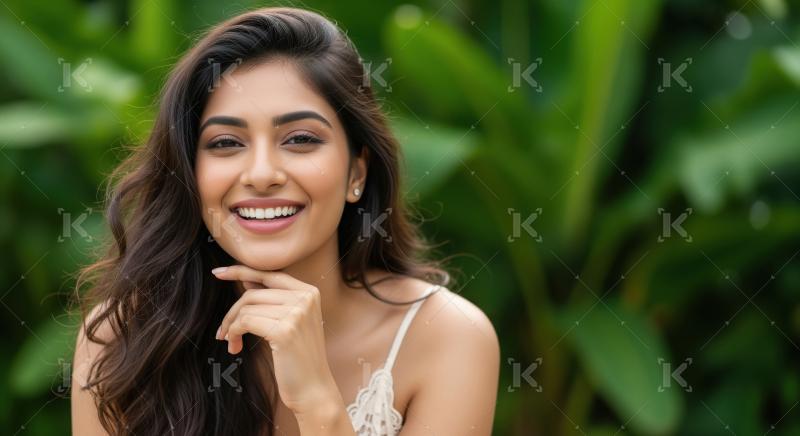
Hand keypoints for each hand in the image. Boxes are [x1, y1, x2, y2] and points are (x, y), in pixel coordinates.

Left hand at [212, 265, 339, 413]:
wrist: (313, 390)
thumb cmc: (298, 359)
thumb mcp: (290, 322)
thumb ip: (272, 300)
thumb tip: (246, 279)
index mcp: (309, 292)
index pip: (269, 274)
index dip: (241, 271)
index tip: (218, 273)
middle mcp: (305, 298)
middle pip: (253, 293)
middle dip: (232, 312)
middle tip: (223, 332)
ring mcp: (297, 313)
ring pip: (246, 308)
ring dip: (231, 326)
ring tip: (231, 342)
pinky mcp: (284, 330)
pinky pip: (245, 322)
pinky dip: (234, 333)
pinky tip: (235, 347)